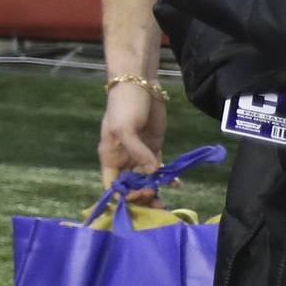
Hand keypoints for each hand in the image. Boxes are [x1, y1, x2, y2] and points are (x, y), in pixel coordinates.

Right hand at [100, 79, 166, 196]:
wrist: (139, 86)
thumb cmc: (124, 106)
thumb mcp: (124, 128)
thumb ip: (137, 151)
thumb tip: (151, 172)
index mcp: (110, 156)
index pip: (111, 183)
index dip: (121, 195)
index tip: (136, 197)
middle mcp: (123, 158)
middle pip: (130, 185)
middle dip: (140, 195)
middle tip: (154, 199)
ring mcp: (140, 153)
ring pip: (145, 179)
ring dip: (154, 190)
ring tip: (164, 199)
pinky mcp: (154, 147)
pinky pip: (159, 167)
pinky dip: (166, 177)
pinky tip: (175, 183)